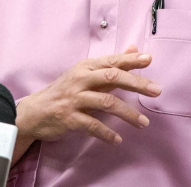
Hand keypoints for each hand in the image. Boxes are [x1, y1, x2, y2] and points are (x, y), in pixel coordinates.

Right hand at [12, 46, 160, 160]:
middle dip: (137, 83)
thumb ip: (111, 65)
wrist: (34, 112)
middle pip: (112, 77)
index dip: (131, 60)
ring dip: (128, 114)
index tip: (149, 59)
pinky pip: (92, 125)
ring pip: (106, 103)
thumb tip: (135, 50)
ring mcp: (74, 99)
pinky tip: (118, 139)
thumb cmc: (64, 91)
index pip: (112, 61)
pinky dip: (106, 133)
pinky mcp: (69, 118)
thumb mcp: (85, 74)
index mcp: (86, 67)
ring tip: (143, 123)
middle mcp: (81, 79)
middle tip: (156, 90)